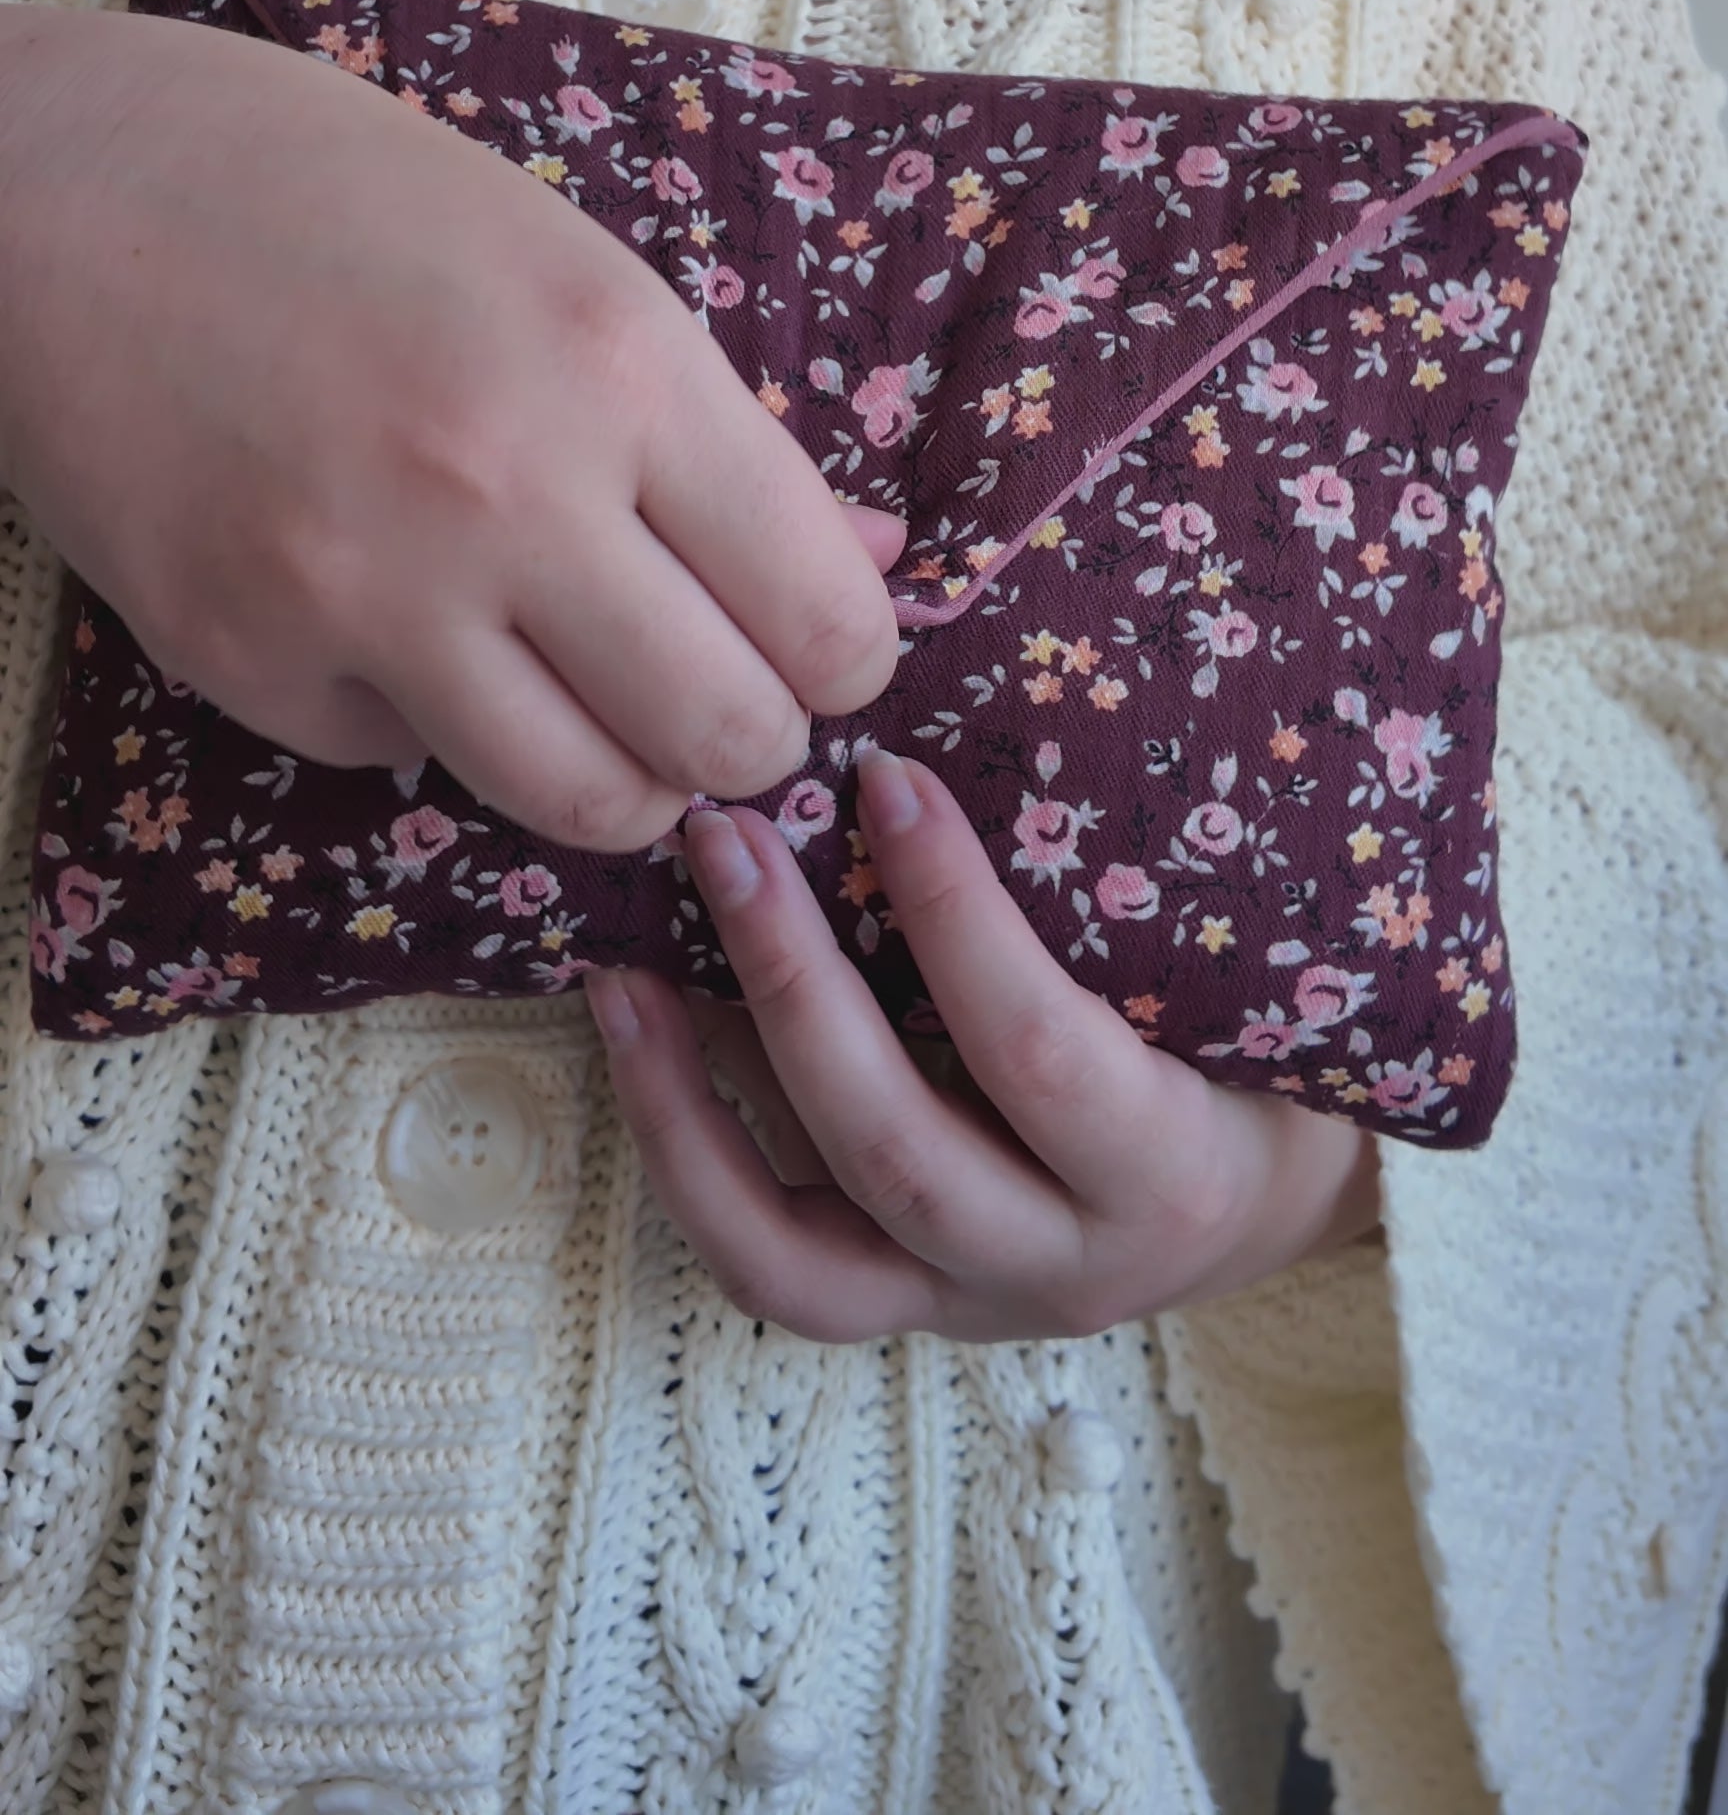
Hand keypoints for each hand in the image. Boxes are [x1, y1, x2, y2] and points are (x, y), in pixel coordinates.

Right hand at [0, 3, 900, 849]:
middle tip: (714, 697)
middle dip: (749, 739)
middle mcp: (509, 488)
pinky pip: (410, 759)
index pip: (827, 612)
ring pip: (591, 802)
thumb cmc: (343, 202)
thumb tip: (875, 569)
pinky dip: (430, 716)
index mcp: (620, 362)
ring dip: (623, 777)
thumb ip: (724, 435)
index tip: (818, 651)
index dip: (846, 658)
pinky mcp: (250, 660)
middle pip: (730, 736)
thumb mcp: (570, 267)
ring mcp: (368, 589)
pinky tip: (396, 618)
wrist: (71, 191)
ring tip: (599, 710)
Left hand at [588, 751, 1380, 1341]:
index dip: (956, 918)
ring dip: (693, 1096)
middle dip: (795, 983)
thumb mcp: (1228, 965)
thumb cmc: (1248, 1037)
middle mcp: (1062, 1259)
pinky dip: (683, 1160)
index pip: (1040, 1053)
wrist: (1262, 1203)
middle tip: (727, 833)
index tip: (891, 777)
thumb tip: (965, 656)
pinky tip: (631, 1040)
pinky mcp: (892, 1312)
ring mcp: (963, 1300)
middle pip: (899, 1147)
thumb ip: (1117, 869)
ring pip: (801, 1247)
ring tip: (623, 966)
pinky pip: (765, 1268)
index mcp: (1167, 1167)